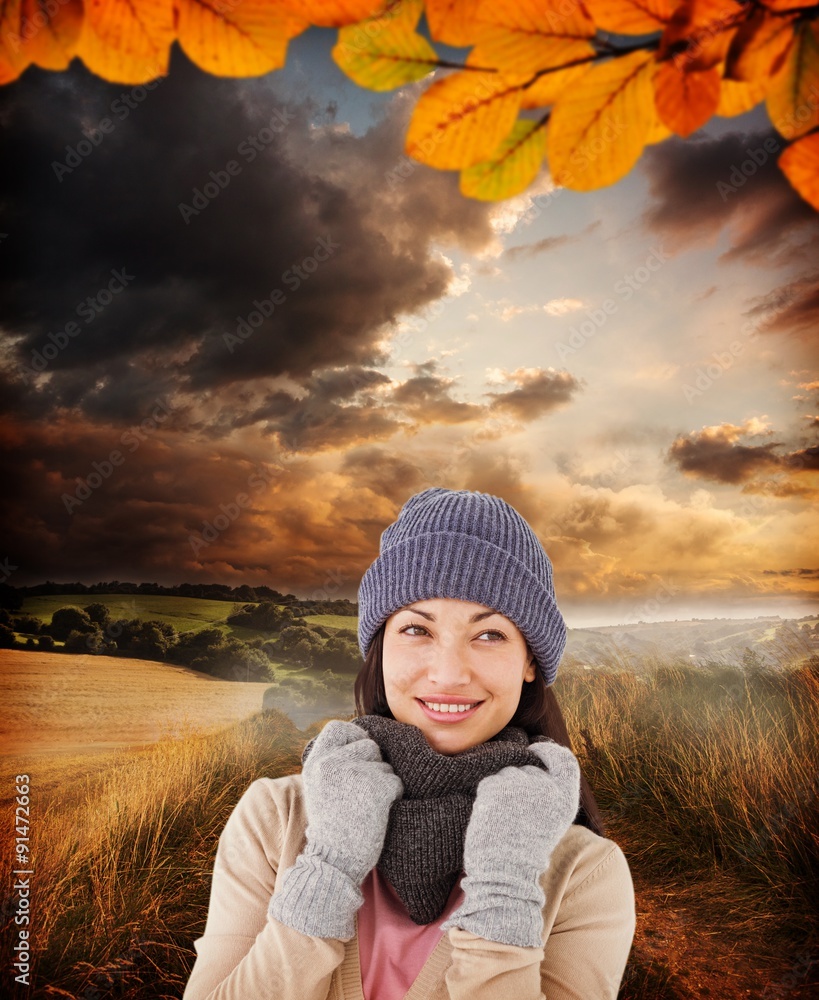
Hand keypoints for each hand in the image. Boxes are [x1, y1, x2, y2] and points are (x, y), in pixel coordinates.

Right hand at [301, 719, 403, 882]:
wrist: (333, 863)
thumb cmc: (331, 828)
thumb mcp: (319, 788)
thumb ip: (332, 762)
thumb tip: (359, 738)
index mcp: (316, 762)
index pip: (338, 728)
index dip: (354, 737)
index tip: (359, 754)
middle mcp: (332, 763)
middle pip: (369, 745)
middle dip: (374, 765)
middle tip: (362, 792)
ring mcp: (354, 773)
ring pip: (385, 766)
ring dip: (384, 783)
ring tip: (367, 806)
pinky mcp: (376, 788)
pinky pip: (396, 782)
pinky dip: (394, 796)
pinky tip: (379, 813)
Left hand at [442, 740, 580, 947]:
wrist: (504, 874)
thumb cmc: (527, 851)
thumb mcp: (552, 820)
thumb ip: (549, 791)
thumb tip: (534, 759)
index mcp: (565, 797)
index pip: (563, 759)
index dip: (548, 751)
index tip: (537, 749)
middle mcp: (545, 786)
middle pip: (529, 768)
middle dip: (520, 784)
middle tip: (514, 813)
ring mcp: (519, 783)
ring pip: (507, 774)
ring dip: (503, 791)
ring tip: (505, 820)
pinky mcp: (494, 785)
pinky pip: (489, 782)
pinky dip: (488, 797)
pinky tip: (493, 818)